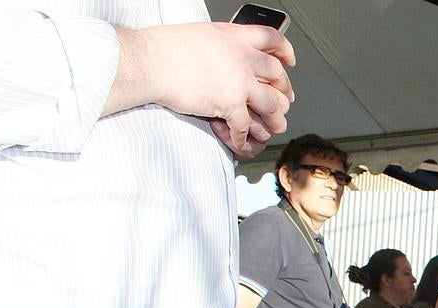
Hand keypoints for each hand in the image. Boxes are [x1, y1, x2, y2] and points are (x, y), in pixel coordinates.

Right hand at [109, 23, 295, 158]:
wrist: (149, 61)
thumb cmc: (164, 48)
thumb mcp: (202, 35)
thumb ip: (224, 45)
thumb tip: (230, 56)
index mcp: (235, 36)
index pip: (272, 39)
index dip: (285, 51)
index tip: (289, 61)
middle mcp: (243, 56)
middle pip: (277, 76)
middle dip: (284, 91)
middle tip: (284, 101)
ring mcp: (240, 81)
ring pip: (272, 105)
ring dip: (274, 120)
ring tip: (274, 127)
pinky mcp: (231, 104)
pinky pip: (246, 127)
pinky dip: (243, 139)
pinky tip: (240, 142)